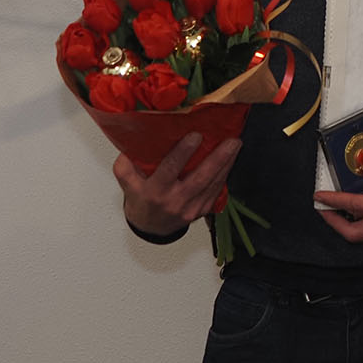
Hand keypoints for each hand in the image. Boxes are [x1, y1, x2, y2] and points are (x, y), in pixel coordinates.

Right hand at [114, 132, 241, 237]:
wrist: (150, 227)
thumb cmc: (140, 198)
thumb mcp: (127, 181)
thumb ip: (126, 163)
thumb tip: (135, 138)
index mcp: (154, 191)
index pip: (170, 170)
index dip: (183, 152)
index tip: (196, 135)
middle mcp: (174, 201)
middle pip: (199, 178)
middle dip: (217, 158)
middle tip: (230, 141)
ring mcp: (190, 209)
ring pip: (212, 185)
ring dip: (226, 164)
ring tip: (235, 145)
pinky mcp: (201, 211)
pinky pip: (216, 191)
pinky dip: (224, 174)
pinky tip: (231, 159)